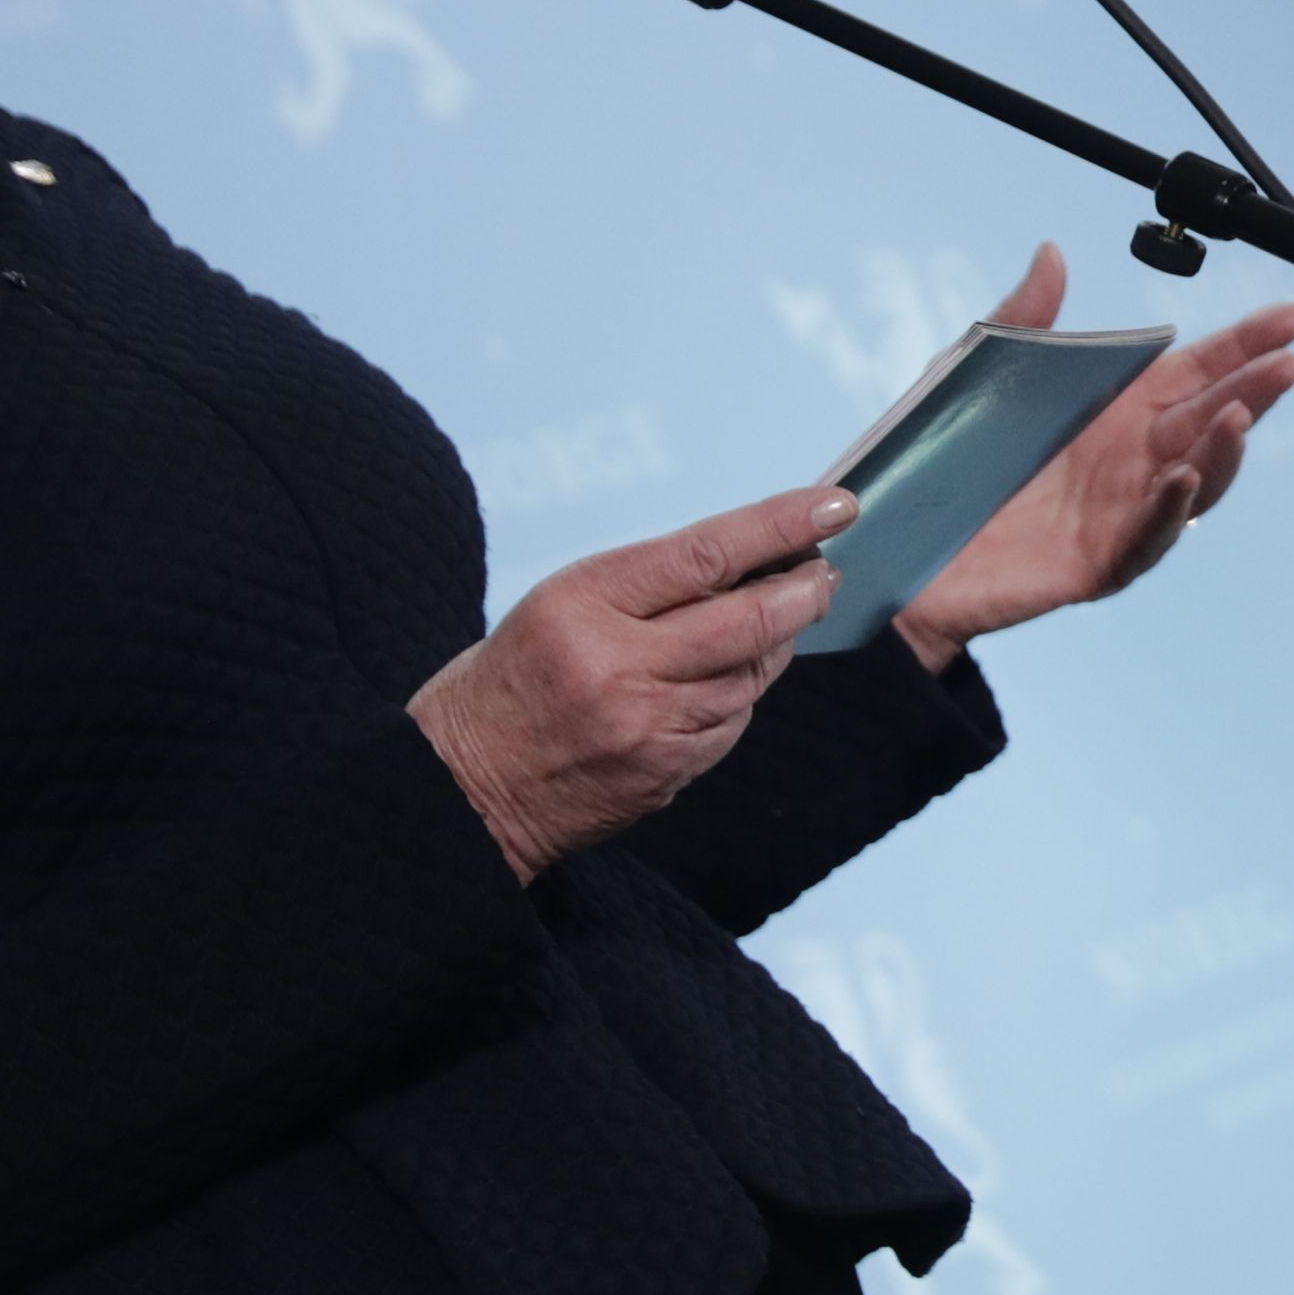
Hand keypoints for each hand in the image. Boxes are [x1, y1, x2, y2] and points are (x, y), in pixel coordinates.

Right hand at [409, 485, 854, 879]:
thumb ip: (648, 587)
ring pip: (752, 674)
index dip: (780, 523)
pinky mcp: (665, 773)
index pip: (706, 553)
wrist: (460, 790)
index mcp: (582, 604)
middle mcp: (619, 666)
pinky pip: (732, 723)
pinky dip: (743, 693)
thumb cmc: (507, 682)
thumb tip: (750, 562)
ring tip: (781, 616)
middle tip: (826, 569)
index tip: (832, 504)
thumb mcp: (557, 604)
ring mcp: (647, 727)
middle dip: (804, 590)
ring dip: (777, 642)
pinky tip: (730, 678)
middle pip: (750, 620)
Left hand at [891, 244, 1293, 666]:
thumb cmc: (941, 459)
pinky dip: (1169, 510)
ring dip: (1222, 450)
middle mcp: (1130, 459)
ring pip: (1195, 481)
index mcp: (1115, 409)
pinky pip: (1145, 538)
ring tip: (1239, 415)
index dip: (1245, 343)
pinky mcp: (1096, 562)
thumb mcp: (976, 373)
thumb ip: (1022, 319)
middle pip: (1209, 419)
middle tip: (1288, 363)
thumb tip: (1053, 254)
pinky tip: (1185, 480)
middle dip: (1254, 390)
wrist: (894, 545)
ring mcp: (1120, 512)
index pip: (1197, 369)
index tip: (1292, 317)